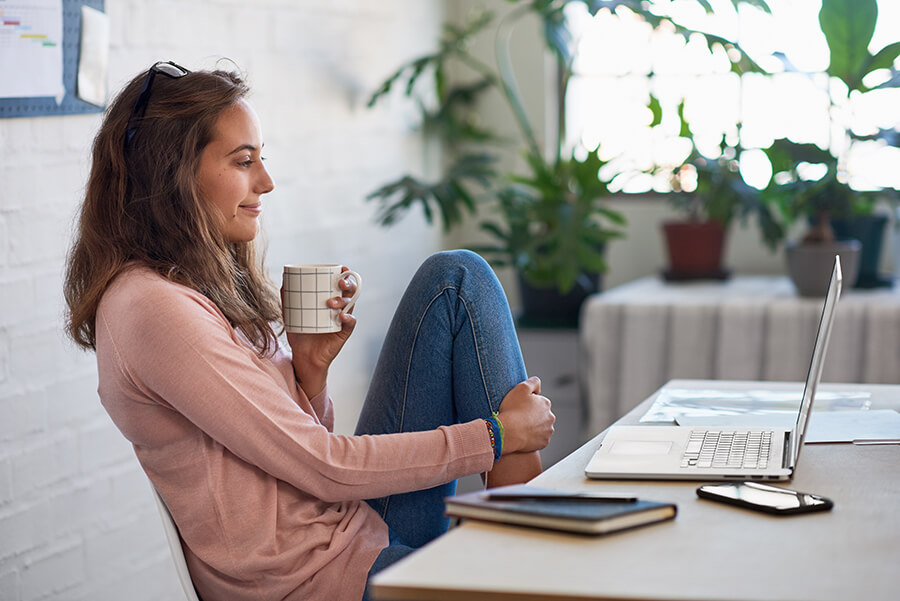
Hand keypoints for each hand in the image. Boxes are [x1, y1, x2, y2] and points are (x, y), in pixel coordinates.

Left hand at [283, 268, 358, 393]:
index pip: (342, 284)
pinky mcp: (344, 333)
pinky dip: (349, 318)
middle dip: (348, 284)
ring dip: (343, 300)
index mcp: (331, 300)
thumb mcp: (292, 314)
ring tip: (331, 303)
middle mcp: (340, 308)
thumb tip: (283, 281)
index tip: (342, 269)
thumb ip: (288, 299)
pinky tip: (342, 316)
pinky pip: (351, 323)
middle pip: (350, 291)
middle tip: (339, 283)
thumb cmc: (300, 333)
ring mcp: (343, 320)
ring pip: (351, 305)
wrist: (304, 356)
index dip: (345, 275)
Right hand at [496, 376, 554, 453]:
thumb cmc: (512, 409)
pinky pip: (539, 439)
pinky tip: (523, 435)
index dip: (528, 404)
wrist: (507, 432)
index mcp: (546, 403)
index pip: (538, 402)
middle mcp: (550, 417)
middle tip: (519, 418)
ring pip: (541, 427)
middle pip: (541, 415)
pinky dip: (533, 437)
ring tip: (520, 427)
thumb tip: (539, 388)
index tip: (519, 408)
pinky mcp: (544, 442)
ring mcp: (548, 431)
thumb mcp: (521, 388)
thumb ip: (533, 382)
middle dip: (533, 416)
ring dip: (534, 427)